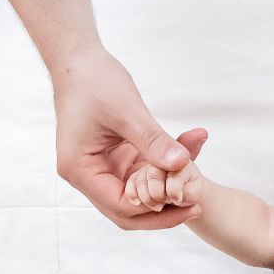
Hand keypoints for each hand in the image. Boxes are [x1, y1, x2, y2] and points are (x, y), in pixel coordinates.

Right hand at [53, 47, 208, 229]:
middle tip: (195, 207)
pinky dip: (160, 174)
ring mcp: (98, 170)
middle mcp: (86, 176)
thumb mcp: (127, 110)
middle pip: (125, 211)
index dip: (155, 210)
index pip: (119, 206)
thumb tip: (182, 163)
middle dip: (160, 213)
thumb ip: (153, 140)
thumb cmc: (93, 80)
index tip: (187, 205)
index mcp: (80, 169)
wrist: (78, 60)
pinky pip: (138, 176)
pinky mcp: (112, 161)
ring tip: (194, 192)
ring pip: (134, 197)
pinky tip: (185, 166)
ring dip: (163, 193)